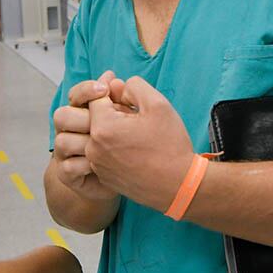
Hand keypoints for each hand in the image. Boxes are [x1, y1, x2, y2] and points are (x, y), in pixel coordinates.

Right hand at [51, 72, 118, 201]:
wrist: (122, 179)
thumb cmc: (124, 146)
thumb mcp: (124, 119)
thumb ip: (116, 98)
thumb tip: (111, 76)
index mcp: (81, 113)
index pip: (75, 95)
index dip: (86, 90)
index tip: (104, 89)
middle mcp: (68, 131)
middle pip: (61, 116)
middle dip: (83, 118)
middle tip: (104, 124)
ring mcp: (64, 153)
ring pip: (62, 141)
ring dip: (86, 144)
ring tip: (108, 149)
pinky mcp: (66, 174)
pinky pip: (67, 167)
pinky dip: (85, 166)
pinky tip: (103, 166)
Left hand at [86, 76, 194, 210]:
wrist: (178, 187)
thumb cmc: (170, 146)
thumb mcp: (159, 104)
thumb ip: (134, 86)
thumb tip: (115, 86)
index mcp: (103, 127)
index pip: (95, 98)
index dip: (113, 93)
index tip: (129, 99)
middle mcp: (93, 148)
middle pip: (94, 117)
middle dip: (112, 112)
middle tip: (135, 117)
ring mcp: (97, 165)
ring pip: (98, 136)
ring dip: (112, 130)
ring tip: (136, 135)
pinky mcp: (103, 176)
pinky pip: (102, 153)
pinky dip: (114, 148)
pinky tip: (134, 151)